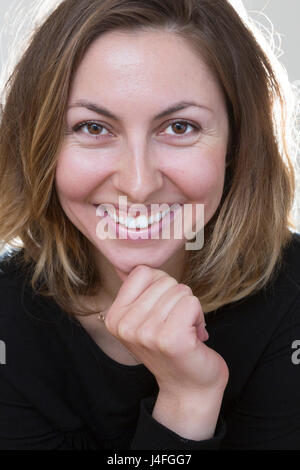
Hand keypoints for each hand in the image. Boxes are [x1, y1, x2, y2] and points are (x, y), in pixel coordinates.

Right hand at [105, 265, 228, 399]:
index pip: (142, 272)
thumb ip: (140, 292)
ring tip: (184, 331)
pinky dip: (199, 317)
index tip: (162, 310)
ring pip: (181, 291)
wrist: (188, 388)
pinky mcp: (170, 339)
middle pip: (164, 281)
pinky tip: (193, 337)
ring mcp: (146, 333)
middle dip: (178, 299)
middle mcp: (125, 325)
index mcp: (114, 317)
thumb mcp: (143, 318)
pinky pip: (192, 303)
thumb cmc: (171, 346)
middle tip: (176, 324)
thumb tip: (138, 260)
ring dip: (190, 309)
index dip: (161, 286)